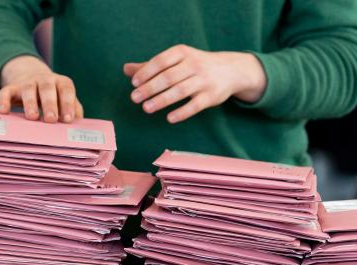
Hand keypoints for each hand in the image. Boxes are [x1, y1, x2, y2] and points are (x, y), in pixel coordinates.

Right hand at [0, 55, 83, 122]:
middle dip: (50, 103)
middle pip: (47, 89)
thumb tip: (78, 125)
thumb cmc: (53, 95)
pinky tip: (4, 111)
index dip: (68, 104)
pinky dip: (4, 100)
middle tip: (51, 119)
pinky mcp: (12, 87)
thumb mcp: (64, 99)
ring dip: (30, 103)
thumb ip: (73, 109)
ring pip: (28, 89)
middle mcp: (44, 80)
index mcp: (60, 83)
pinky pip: (6, 91)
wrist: (30, 76)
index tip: (68, 119)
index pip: (66, 90)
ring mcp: (27, 83)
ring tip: (32, 117)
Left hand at [124, 45, 266, 122]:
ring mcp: (204, 81)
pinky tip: (169, 118)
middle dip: (150, 88)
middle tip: (134, 98)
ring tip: (146, 108)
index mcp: (183, 53)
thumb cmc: (195, 65)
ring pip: (180, 91)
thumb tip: (126, 69)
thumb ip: (151, 66)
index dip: (146, 72)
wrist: (231, 70)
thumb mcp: (176, 60)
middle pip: (169, 77)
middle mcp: (194, 65)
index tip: (134, 83)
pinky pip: (195, 105)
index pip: (161, 61)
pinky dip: (182, 112)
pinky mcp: (211, 96)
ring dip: (162, 100)